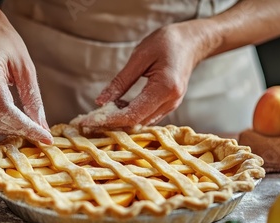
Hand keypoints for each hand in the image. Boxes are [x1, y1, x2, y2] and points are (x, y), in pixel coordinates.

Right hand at [0, 14, 52, 143]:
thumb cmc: (5, 43)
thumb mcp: (25, 67)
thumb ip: (33, 98)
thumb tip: (41, 126)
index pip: (3, 110)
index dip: (24, 127)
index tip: (43, 136)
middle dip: (16, 129)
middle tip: (35, 131)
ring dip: (3, 129)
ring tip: (21, 126)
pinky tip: (5, 120)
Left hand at [79, 20, 216, 127]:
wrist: (192, 42)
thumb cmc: (167, 43)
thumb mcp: (140, 57)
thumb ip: (121, 81)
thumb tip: (101, 102)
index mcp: (164, 88)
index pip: (132, 114)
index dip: (108, 120)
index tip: (88, 121)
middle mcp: (170, 102)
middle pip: (136, 123)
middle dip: (110, 124)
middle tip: (87, 121)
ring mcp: (172, 106)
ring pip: (140, 123)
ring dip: (119, 121)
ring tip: (98, 115)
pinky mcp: (169, 105)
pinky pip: (146, 117)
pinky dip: (129, 116)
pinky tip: (116, 107)